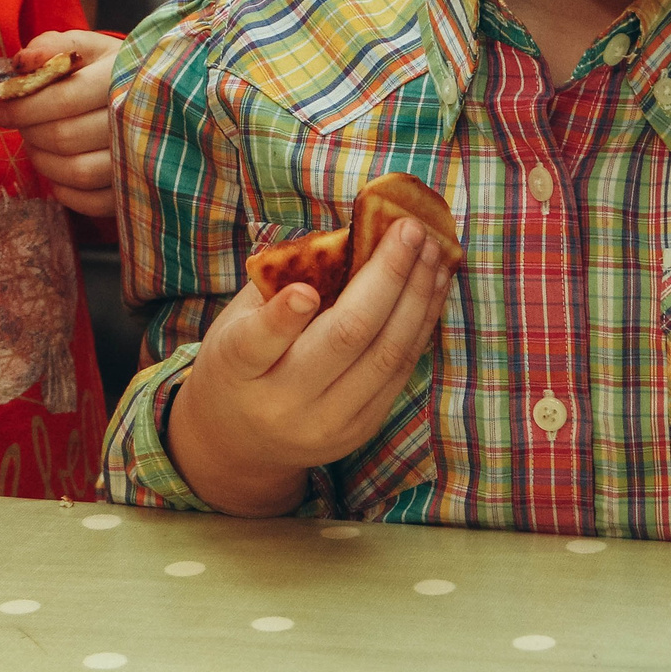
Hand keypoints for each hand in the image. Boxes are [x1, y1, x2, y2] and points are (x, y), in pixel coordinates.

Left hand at [0, 29, 125, 213]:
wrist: (159, 97)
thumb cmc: (111, 71)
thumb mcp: (88, 48)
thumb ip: (52, 46)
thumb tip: (21, 63)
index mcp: (122, 77)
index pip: (63, 100)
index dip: (23, 107)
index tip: (2, 107)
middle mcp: (138, 119)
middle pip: (65, 138)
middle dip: (30, 132)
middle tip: (22, 124)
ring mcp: (141, 158)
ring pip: (77, 172)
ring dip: (43, 161)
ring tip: (38, 144)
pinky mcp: (138, 189)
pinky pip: (91, 202)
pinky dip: (64, 189)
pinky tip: (59, 168)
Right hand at [166, 219, 453, 516]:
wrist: (241, 442)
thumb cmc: (242, 361)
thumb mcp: (240, 319)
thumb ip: (282, 281)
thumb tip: (351, 236)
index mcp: (237, 368)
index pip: (257, 344)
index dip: (282, 319)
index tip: (304, 291)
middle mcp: (283, 403)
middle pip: (344, 338)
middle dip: (386, 277)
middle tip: (410, 229)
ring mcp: (327, 423)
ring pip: (386, 354)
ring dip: (417, 297)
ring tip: (433, 252)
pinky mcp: (361, 429)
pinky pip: (401, 370)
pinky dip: (421, 323)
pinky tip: (432, 287)